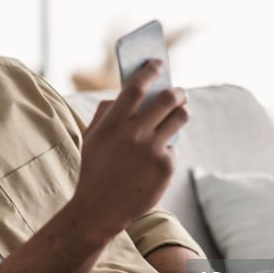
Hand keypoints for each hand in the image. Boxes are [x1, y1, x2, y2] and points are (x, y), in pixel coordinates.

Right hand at [70, 60, 189, 239]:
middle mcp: (134, 134)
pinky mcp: (165, 166)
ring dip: (182, 111)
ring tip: (179, 112)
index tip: (158, 62)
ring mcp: (152, 150)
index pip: (136, 86)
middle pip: (167, 98)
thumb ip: (107, 112)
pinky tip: (157, 157)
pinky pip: (174, 146)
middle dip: (177, 91)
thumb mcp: (92, 138)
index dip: (149, 70)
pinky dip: (167, 147)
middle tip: (178, 91)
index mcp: (112, 123)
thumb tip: (127, 92)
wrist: (99, 210)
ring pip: (180, 117)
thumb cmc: (95, 170)